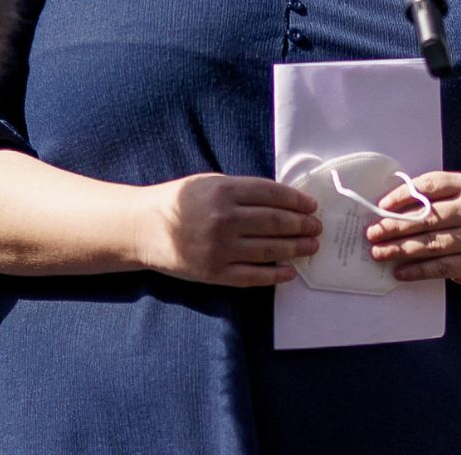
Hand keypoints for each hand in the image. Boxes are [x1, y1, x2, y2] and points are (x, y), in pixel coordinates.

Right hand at [139, 173, 319, 286]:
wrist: (143, 228)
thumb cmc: (179, 201)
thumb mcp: (210, 183)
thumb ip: (243, 189)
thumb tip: (283, 199)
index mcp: (225, 191)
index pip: (273, 195)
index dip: (297, 201)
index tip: (312, 206)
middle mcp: (225, 219)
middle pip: (276, 222)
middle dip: (302, 225)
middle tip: (317, 227)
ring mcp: (220, 249)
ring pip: (269, 249)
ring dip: (296, 249)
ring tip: (311, 247)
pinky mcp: (214, 273)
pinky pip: (252, 276)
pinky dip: (275, 275)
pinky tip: (290, 272)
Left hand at [365, 171, 460, 287]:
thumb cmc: (456, 217)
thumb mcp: (447, 199)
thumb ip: (422, 199)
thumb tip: (382, 210)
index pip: (430, 185)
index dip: (403, 195)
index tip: (381, 205)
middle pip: (428, 217)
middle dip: (395, 226)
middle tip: (372, 233)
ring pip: (431, 244)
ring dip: (400, 249)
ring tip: (378, 252)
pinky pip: (440, 267)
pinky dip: (417, 270)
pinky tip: (399, 271)